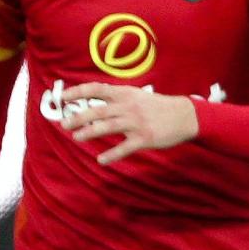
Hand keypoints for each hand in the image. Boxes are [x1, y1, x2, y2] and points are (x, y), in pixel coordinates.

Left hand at [60, 83, 197, 164]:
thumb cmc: (155, 106)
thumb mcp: (135, 96)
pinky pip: (125, 147)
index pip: (97, 89)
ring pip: (108, 127)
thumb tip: (89, 103)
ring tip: (76, 137)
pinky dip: (112, 154)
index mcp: (124, 94)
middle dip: (79, 117)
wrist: (185, 115)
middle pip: (98, 110)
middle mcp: (128, 107)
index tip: (63, 96)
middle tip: (64, 123)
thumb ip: (114, 99)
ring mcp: (136, 123)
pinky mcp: (144, 138)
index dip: (78, 91)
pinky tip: (101, 160)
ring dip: (90, 132)